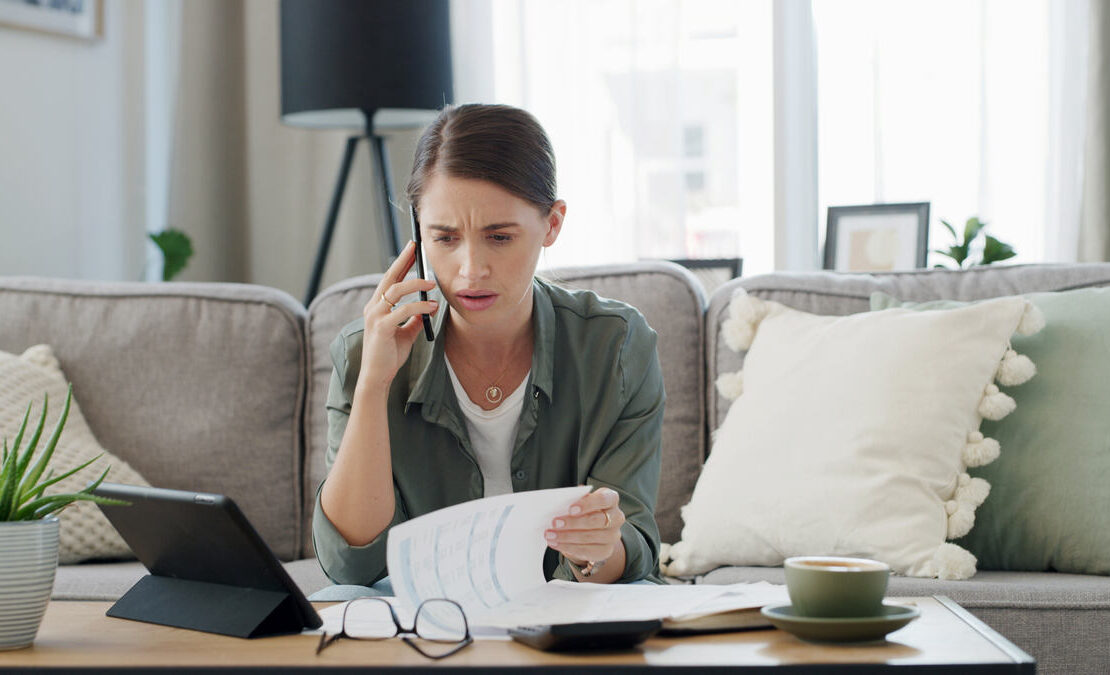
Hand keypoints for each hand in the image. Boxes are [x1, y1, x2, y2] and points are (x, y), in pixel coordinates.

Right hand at [356, 241, 438, 392]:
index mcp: (376, 306)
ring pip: (396, 291)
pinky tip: (432, 307)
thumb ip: (414, 319)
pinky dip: (420, 306)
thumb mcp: (406, 333)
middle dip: (403, 261)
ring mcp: (375, 317)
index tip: (411, 249)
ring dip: (416, 285)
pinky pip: (403, 311)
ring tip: (432, 284)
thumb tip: (428, 307)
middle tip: (416, 248)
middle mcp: (373, 307)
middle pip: (389, 277)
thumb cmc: (389, 355)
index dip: (400, 263)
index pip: (389, 279)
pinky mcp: (381, 328)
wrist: (378, 376)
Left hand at [545, 487, 624, 566]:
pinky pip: (587, 551)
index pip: (603, 499)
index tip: (570, 509)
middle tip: (555, 523)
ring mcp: (613, 535)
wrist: (592, 530)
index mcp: (611, 499)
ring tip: (550, 535)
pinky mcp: (606, 551)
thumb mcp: (581, 502)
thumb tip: (559, 502)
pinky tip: (556, 543)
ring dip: (567, 537)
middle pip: (596, 520)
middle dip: (573, 522)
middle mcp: (616, 517)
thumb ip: (574, 500)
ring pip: (590, 537)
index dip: (587, 504)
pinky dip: (569, 547)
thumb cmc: (584, 510)